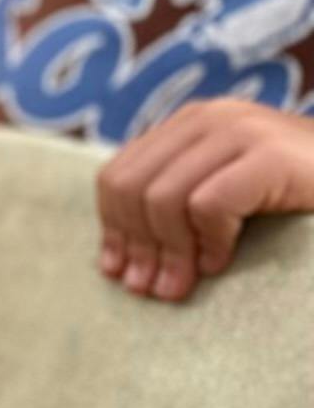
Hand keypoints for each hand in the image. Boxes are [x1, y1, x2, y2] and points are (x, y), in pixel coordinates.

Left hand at [95, 99, 313, 299]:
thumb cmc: (300, 199)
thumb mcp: (230, 195)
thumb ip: (180, 207)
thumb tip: (116, 260)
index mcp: (191, 125)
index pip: (119, 174)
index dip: (112, 227)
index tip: (117, 271)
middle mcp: (211, 118)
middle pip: (132, 187)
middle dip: (134, 245)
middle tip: (148, 289)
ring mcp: (241, 130)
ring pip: (163, 198)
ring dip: (169, 252)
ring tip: (180, 286)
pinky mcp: (269, 155)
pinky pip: (209, 204)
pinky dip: (208, 242)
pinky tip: (221, 265)